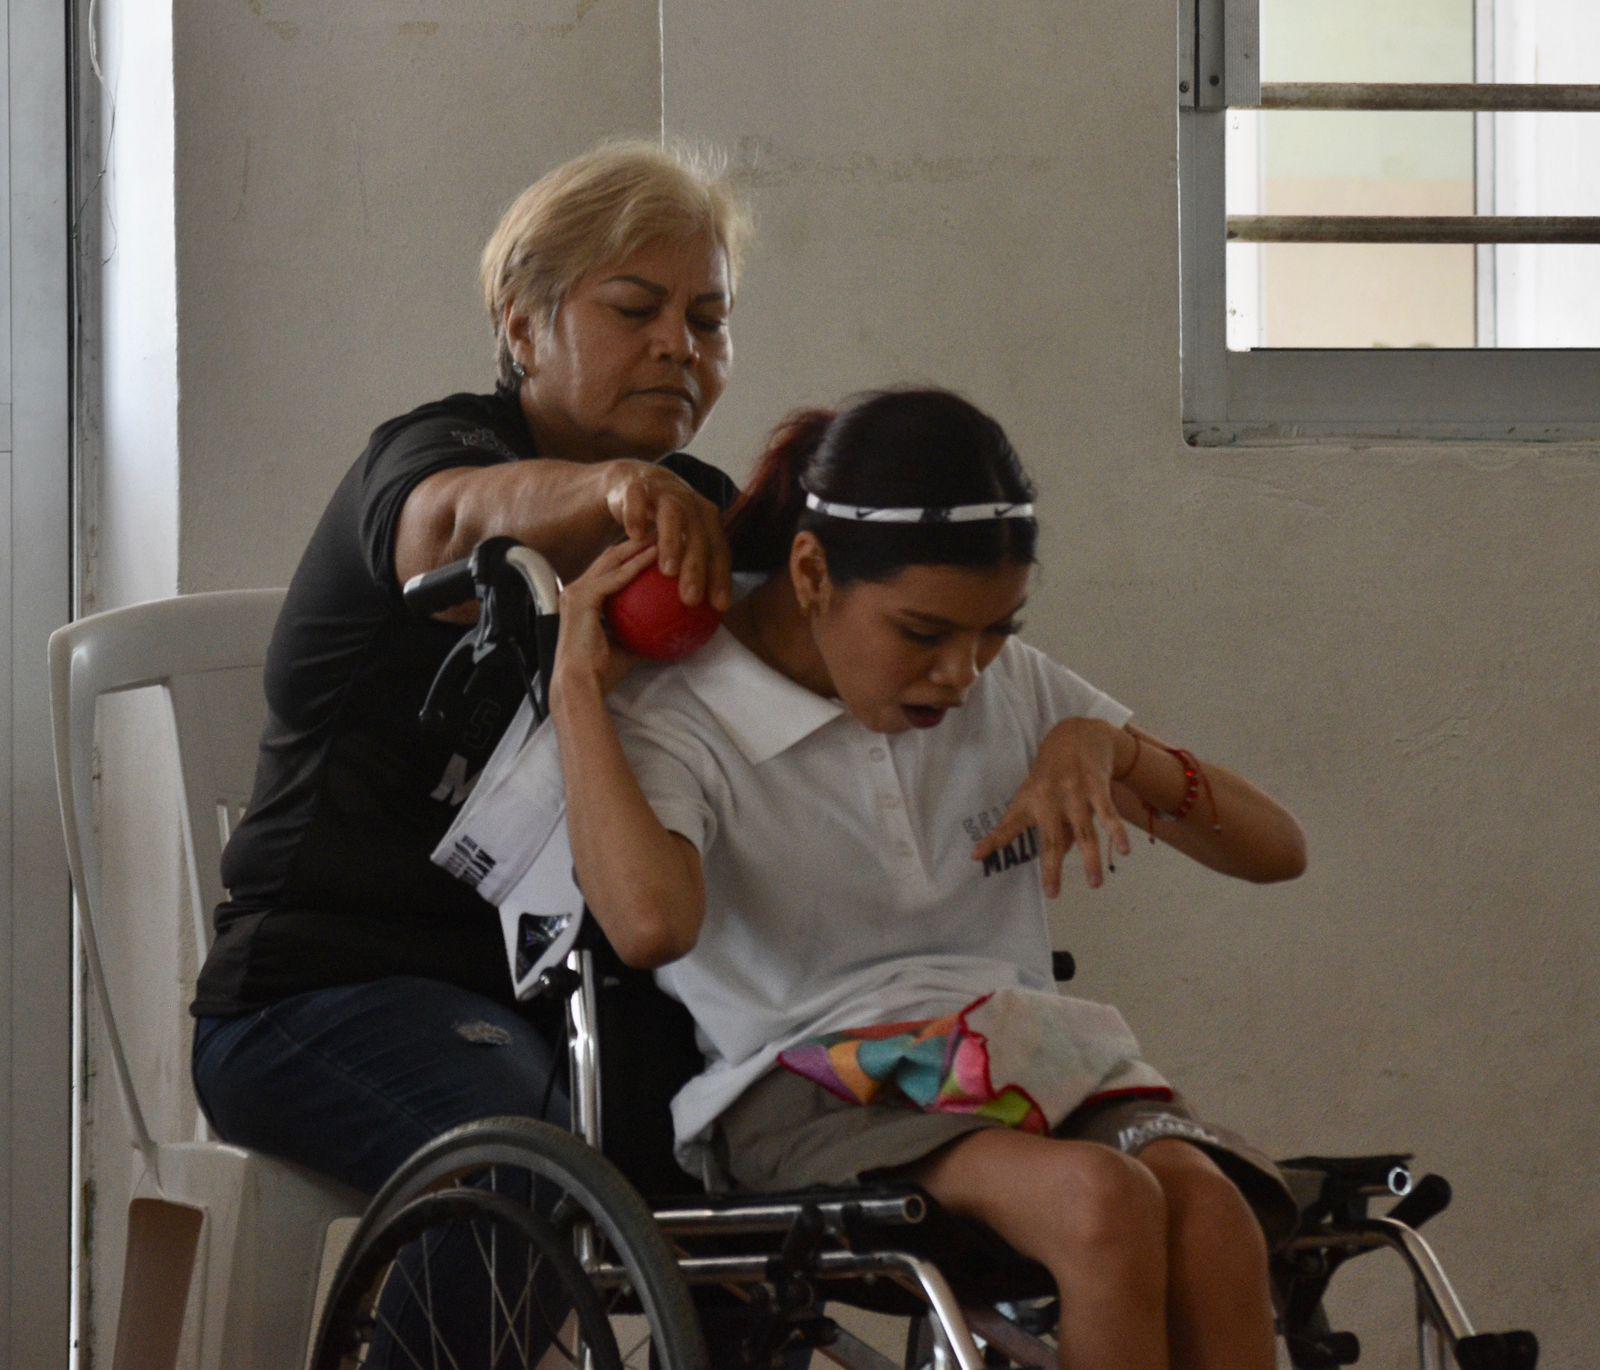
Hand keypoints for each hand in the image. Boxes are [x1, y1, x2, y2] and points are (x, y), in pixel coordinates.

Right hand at [552, 538, 656, 702]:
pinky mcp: (582, 598)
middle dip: (635, 542)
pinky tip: (656, 556)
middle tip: (661, 533)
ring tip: (661, 536)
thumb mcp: (626, 648)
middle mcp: (576, 591)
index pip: (608, 570)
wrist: (581, 684)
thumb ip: (641, 635)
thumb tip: (667, 633)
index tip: (655, 549)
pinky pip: (616, 577)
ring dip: (637, 546)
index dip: (630, 556)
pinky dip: (636, 565)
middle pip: (609, 557)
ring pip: (611, 560)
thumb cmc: (601, 672)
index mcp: (582, 601)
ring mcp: (576, 592)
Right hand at [604, 462, 732, 612]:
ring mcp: (665, 492)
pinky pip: (637, 499)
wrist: (636, 482)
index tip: (719, 607)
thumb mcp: (680, 543)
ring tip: (667, 571)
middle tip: (690, 598)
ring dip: (673, 542)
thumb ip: (688, 572)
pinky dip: (637, 515)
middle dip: (697, 567)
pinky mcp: (638, 485)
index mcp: (707, 522)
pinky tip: (634, 537)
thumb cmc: (661, 525)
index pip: (719, 551)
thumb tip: (697, 617)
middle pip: (699, 536)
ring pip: (673, 515)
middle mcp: (691, 505)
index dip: (721, 578)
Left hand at [972, 718, 1133, 895]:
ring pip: (1084, 833)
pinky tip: (1125, 850)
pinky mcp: (1096, 786)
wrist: (1077, 733)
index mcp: (1029, 799)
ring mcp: (1074, 792)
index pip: (1008, 824)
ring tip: (1094, 884)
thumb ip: (1050, 824)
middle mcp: (1049, 797)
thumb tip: (1062, 855)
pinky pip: (1108, 814)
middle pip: (1051, 839)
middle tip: (1053, 893)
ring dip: (1091, 860)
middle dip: (1052, 867)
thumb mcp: (1039, 791)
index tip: (977, 856)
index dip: (992, 841)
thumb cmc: (1053, 770)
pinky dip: (1117, 833)